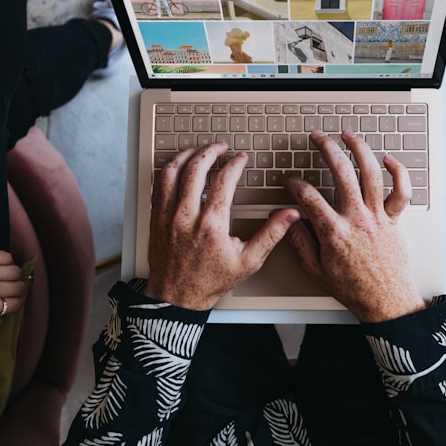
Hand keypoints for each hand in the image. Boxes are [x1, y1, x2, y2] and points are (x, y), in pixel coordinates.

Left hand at [0, 248, 25, 323]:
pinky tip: (0, 263)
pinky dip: (7, 260)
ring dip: (13, 274)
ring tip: (6, 275)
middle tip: (12, 287)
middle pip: (19, 288)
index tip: (13, 300)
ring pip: (16, 271)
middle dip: (17, 289)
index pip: (15, 305)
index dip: (16, 303)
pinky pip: (7, 257)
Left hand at [145, 142, 298, 309]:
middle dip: (211, 152)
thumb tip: (289, 215)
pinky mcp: (155, 219)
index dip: (235, 164)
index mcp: (211, 226)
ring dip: (186, 155)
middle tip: (221, 147)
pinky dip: (169, 170)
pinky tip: (178, 167)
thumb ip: (271, 234)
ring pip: (172, 172)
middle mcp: (186, 217)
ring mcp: (167, 216)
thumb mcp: (248, 261)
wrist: (177, 298)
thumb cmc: (210, 282)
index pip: (224, 181)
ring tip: (199, 150)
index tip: (240, 159)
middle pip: (195, 169)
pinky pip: (158, 185)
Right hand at [283, 129, 423, 322]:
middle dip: (326, 149)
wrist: (385, 301)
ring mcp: (378, 216)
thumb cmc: (353, 288)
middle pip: (341, 172)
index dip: (293, 183)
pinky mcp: (395, 219)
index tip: (288, 180)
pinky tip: (388, 160)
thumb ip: (298, 242)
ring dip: (359, 149)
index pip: (307, 195)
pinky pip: (401, 191)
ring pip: (371, 173)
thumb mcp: (315, 270)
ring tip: (348, 136)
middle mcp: (357, 218)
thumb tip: (285, 220)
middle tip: (318, 137)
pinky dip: (398, 172)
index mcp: (334, 232)